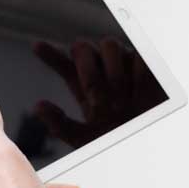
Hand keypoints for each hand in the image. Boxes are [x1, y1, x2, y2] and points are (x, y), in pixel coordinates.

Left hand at [33, 39, 165, 146]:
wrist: (151, 142)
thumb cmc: (117, 137)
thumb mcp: (85, 138)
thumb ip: (61, 125)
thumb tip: (39, 106)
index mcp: (84, 85)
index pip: (64, 64)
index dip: (50, 54)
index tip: (37, 47)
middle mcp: (101, 70)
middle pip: (83, 48)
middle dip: (87, 70)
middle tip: (94, 97)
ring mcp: (123, 64)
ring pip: (108, 44)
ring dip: (111, 71)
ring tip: (119, 99)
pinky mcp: (144, 64)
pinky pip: (135, 54)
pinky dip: (134, 71)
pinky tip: (137, 91)